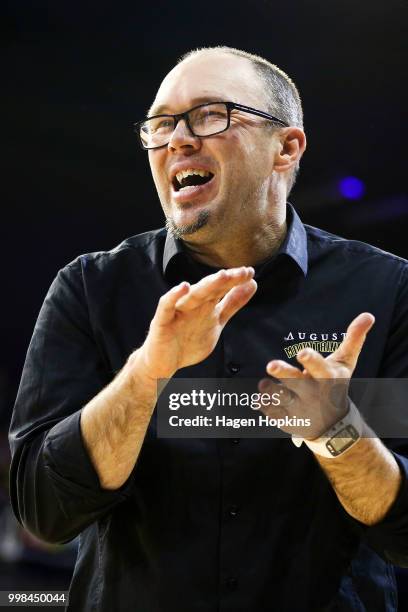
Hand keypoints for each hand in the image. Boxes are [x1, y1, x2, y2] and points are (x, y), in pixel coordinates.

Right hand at [136, 267, 256, 379]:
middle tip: (244, 272)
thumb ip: (232, 304)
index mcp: (205, 305)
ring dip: (207, 285)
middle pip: (210, 289)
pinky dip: (174, 296)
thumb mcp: (216, 321)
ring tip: (222, 276)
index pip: (222, 289)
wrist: (162, 363)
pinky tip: (183, 287)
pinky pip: (167, 307)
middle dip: (226, 280)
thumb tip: (252, 284)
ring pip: (193, 296)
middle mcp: (192, 305)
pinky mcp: (162, 321)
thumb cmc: (187, 341)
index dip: (235, 281)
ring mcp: (177, 312)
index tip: (250, 272)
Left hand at [258, 313, 374, 438]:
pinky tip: (257, 400)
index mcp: (326, 378)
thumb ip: (354, 339)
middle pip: (297, 382)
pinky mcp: (288, 419)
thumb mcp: (345, 364)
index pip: (320, 367)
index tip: (302, 351)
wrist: (333, 425)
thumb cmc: (335, 385)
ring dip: (272, 391)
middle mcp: (312, 393)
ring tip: (263, 384)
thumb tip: (369, 315)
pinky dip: (265, 407)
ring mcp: (300, 407)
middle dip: (284, 373)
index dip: (311, 360)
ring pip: (283, 398)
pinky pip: (274, 413)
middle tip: (270, 365)